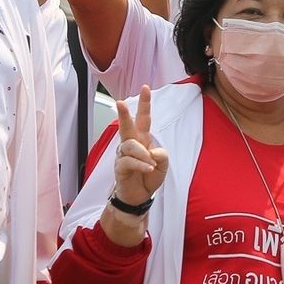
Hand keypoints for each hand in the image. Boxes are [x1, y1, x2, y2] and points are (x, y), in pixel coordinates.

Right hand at [113, 85, 167, 204]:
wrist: (139, 196)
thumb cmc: (149, 176)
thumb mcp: (163, 164)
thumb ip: (162, 155)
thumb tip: (152, 152)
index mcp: (143, 139)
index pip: (144, 118)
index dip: (145, 104)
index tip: (145, 88)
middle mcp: (131, 144)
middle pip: (127, 126)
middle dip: (124, 114)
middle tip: (120, 102)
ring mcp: (123, 155)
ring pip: (130, 146)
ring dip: (142, 154)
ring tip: (151, 164)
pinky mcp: (120, 167)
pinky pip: (128, 161)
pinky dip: (140, 164)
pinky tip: (148, 168)